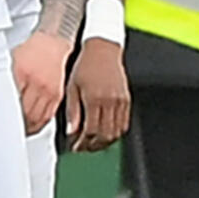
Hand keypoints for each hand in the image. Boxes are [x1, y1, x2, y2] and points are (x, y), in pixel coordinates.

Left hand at [10, 31, 71, 136]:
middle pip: (22, 113)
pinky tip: (29, 127)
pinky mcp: (57, 96)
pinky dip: (37, 125)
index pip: (8, 100)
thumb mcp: (10, 60)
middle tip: (2, 128)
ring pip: (35, 119)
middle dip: (13, 124)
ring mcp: (48, 91)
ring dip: (25, 128)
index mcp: (20, 72)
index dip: (0, 114)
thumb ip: (1, 78)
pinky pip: (46, 117)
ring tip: (15, 131)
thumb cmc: (29, 51)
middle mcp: (36, 83)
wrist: (52, 44)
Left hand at [64, 38, 131, 152]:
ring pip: (117, 132)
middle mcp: (110, 102)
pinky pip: (124, 123)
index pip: (91, 131)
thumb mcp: (71, 87)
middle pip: (105, 135)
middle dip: (94, 146)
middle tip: (84, 148)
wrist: (103, 49)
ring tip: (93, 142)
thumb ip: (73, 112)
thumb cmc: (85, 65)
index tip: (76, 147)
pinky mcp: (127, 99)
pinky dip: (115, 132)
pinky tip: (105, 132)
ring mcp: (121, 101)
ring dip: (105, 141)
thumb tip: (72, 132)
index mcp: (95, 99)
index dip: (83, 143)